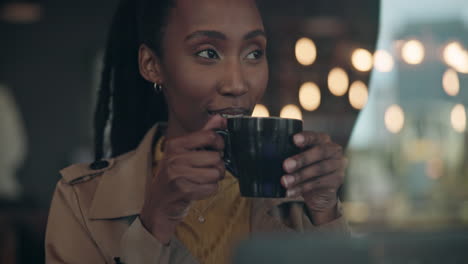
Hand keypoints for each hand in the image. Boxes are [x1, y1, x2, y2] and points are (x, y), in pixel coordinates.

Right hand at [140, 115, 226, 243]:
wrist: (158, 206)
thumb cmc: (174, 178)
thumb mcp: (184, 153)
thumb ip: (203, 134)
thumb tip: (220, 118)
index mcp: (176, 144)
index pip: (209, 136)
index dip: (219, 144)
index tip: (216, 149)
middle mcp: (175, 157)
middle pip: (216, 158)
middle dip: (216, 167)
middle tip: (205, 171)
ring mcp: (177, 173)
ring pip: (216, 174)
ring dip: (213, 181)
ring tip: (200, 182)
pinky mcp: (183, 189)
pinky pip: (212, 188)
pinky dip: (208, 191)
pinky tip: (197, 191)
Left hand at [281, 132, 346, 224]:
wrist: (320, 193)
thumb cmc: (305, 169)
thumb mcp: (299, 159)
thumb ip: (291, 153)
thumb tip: (269, 153)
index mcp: (323, 140)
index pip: (316, 136)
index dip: (306, 137)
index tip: (294, 139)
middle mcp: (334, 151)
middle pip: (319, 152)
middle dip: (301, 159)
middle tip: (285, 165)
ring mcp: (338, 166)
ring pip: (318, 170)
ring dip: (299, 176)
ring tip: (284, 181)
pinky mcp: (337, 181)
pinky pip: (318, 184)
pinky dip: (301, 188)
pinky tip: (289, 192)